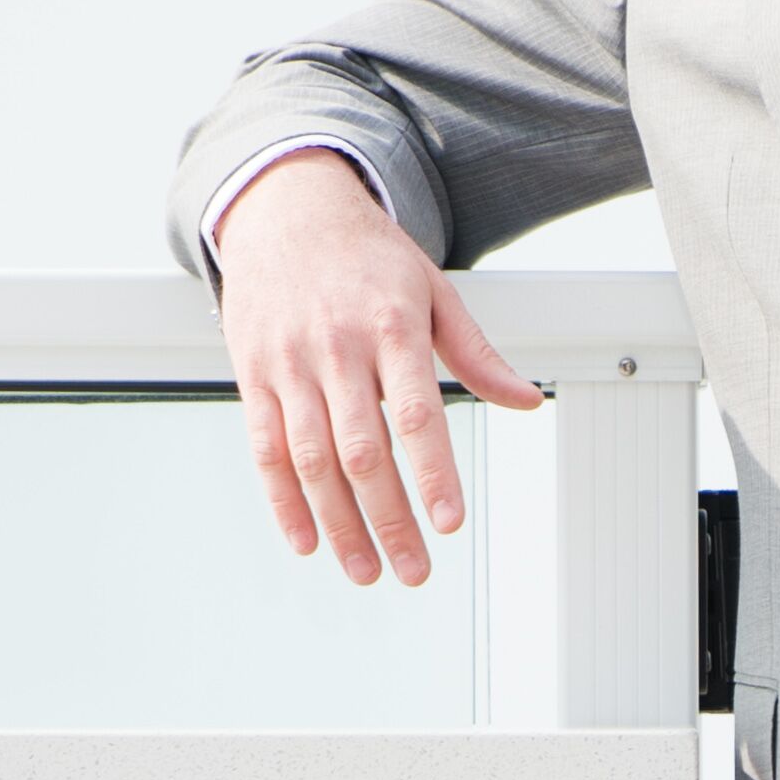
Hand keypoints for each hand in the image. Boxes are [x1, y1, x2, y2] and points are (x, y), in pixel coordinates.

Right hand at [212, 151, 542, 583]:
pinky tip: (306, 540)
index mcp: (392, 326)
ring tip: (366, 569)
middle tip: (414, 570)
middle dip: (390, 519)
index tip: (450, 524)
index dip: (433, 473)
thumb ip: (477, 354)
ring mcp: (290, 363)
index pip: (417, 413)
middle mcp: (337, 347)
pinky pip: (265, 447)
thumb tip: (526, 402)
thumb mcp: (433, 291)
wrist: (286, 208)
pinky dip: (283, 500)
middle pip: (363, 450)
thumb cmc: (368, 257)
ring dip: (339, 523)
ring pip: (312, 459)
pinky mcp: (254, 373)